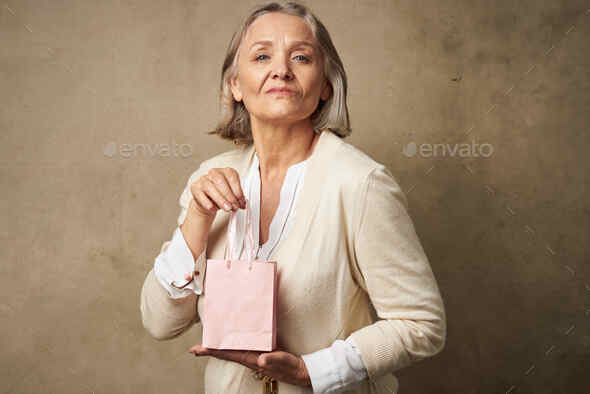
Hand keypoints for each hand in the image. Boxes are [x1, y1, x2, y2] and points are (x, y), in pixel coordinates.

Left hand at [188, 344, 311, 387]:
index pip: (228, 354)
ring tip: (209, 342)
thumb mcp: (284, 361)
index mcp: (252, 359)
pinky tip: (232, 339)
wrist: (302, 372)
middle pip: (226, 353)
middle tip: (195, 347)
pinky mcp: (261, 352)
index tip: (196, 350)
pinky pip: (243, 347)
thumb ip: (273, 360)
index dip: (212, 351)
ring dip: (221, 347)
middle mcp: (250, 358)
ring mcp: (255, 356)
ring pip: (233, 350)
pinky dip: (234, 343)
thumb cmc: (292, 368)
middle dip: (211, 350)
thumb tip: (260, 360)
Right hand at [189, 167, 246, 218]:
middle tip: (234, 206)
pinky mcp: (195, 188)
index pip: (232, 177)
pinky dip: (208, 204)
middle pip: (220, 181)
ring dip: (220, 200)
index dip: (238, 190)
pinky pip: (201, 195)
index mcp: (225, 171)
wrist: (207, 202)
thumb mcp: (232, 195)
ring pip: (210, 188)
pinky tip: (214, 209)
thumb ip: (237, 197)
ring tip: (227, 208)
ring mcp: (203, 179)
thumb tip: (243, 203)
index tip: (241, 201)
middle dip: (229, 196)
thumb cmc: (221, 196)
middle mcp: (214, 173)